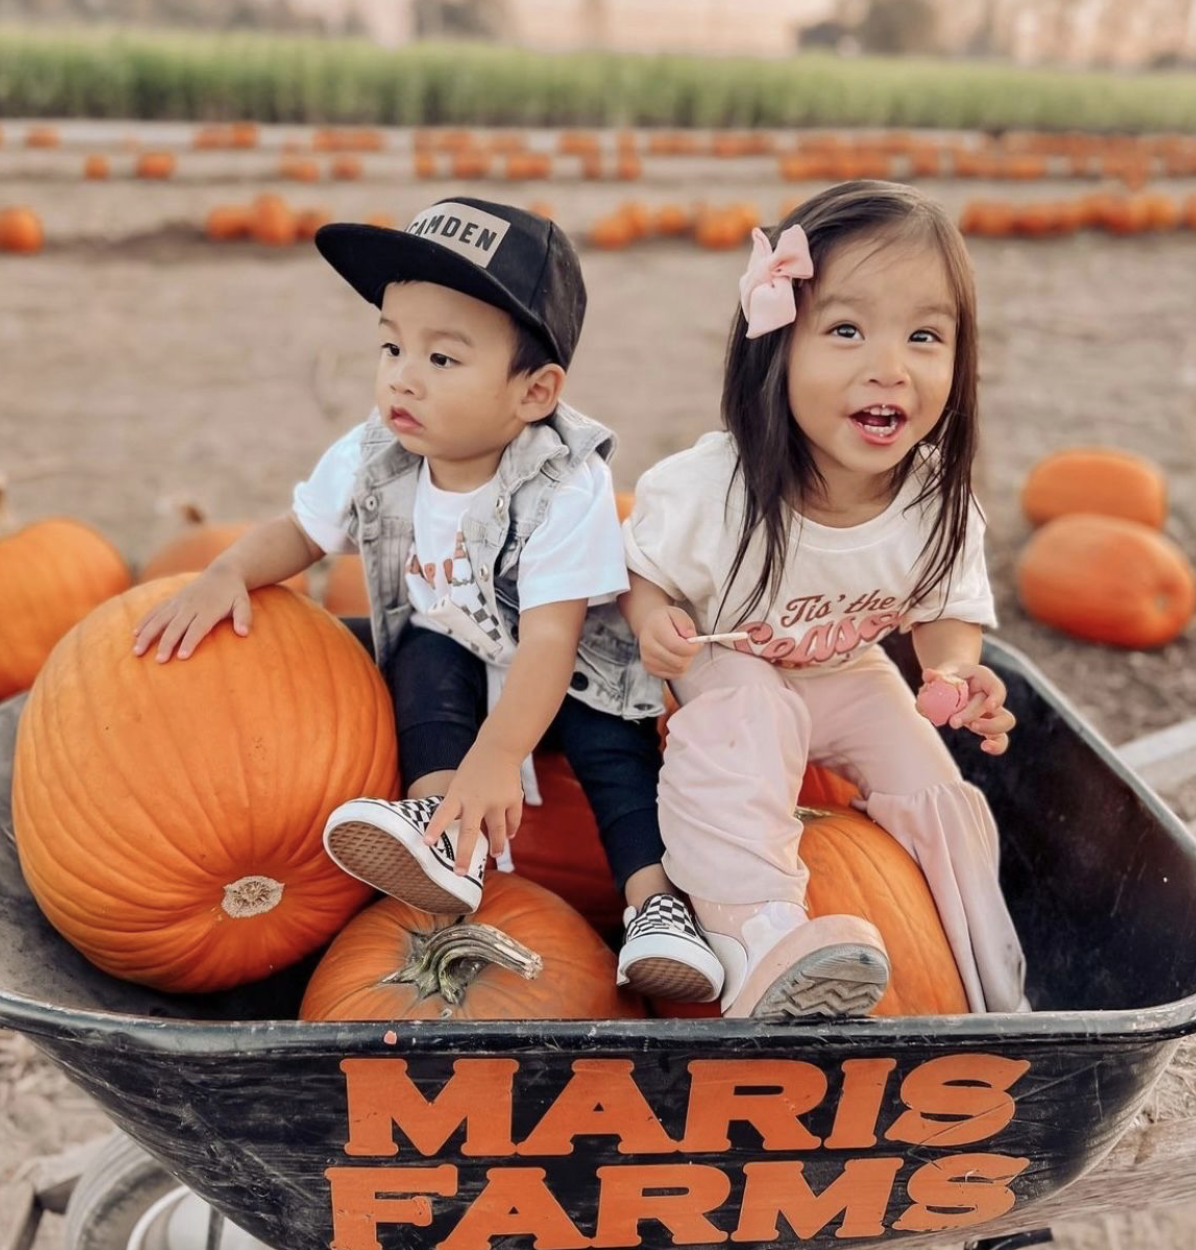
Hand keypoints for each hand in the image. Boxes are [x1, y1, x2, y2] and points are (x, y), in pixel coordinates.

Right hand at [132, 565, 251, 661]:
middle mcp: (190, 606)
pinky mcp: (172, 600)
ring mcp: (178, 603)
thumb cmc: (234, 594)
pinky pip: (155, 610)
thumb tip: (244, 633)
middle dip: (166, 643)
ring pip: (159, 619)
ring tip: (137, 651)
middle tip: (159, 660)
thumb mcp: (243, 604)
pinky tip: (135, 633)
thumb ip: (244, 617)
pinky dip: (145, 621)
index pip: (197, 628)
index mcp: (208, 610)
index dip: (189, 642)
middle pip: (176, 626)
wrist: (222, 573)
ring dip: (147, 635)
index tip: (181, 657)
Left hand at [423, 742, 523, 868]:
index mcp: (458, 794)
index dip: (434, 829)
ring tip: (495, 854)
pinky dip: (510, 830)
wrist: (500, 749)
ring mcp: (497, 801)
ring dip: (496, 846)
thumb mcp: (459, 784)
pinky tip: (508, 836)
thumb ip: (458, 807)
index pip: (443, 814)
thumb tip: (460, 834)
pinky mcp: (513, 799)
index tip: (426, 844)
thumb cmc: (474, 770)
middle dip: (464, 855)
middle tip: (459, 873)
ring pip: (497, 832)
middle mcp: (477, 799)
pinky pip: (512, 822)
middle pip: (469, 832)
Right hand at [638, 605, 701, 678]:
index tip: (698, 643)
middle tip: (691, 647)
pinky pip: (673, 675)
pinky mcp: (649, 669)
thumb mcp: (678, 613)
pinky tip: (676, 657)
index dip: (693, 648)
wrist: (648, 625)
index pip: (677, 646)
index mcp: (655, 630)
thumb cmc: (665, 619)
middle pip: (678, 662)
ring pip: (677, 670)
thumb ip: (686, 624)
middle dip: (690, 656)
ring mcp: (647, 660)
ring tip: (682, 651)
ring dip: (686, 662)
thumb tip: (690, 637)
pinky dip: (679, 668)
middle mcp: (648, 646)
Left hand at [921, 664, 1015, 755]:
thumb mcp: (940, 674)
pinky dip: (995, 746)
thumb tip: (928, 675)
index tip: (989, 705)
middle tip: (953, 721)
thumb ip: (935, 676)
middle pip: (991, 706)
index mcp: (982, 679)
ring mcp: (991, 712)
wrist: (949, 682)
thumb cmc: (946, 677)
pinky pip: (998, 738)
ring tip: (970, 728)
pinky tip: (985, 748)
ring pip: (1005, 722)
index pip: (996, 686)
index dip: (996, 696)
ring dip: (989, 728)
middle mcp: (990, 695)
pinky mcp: (986, 727)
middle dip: (971, 714)